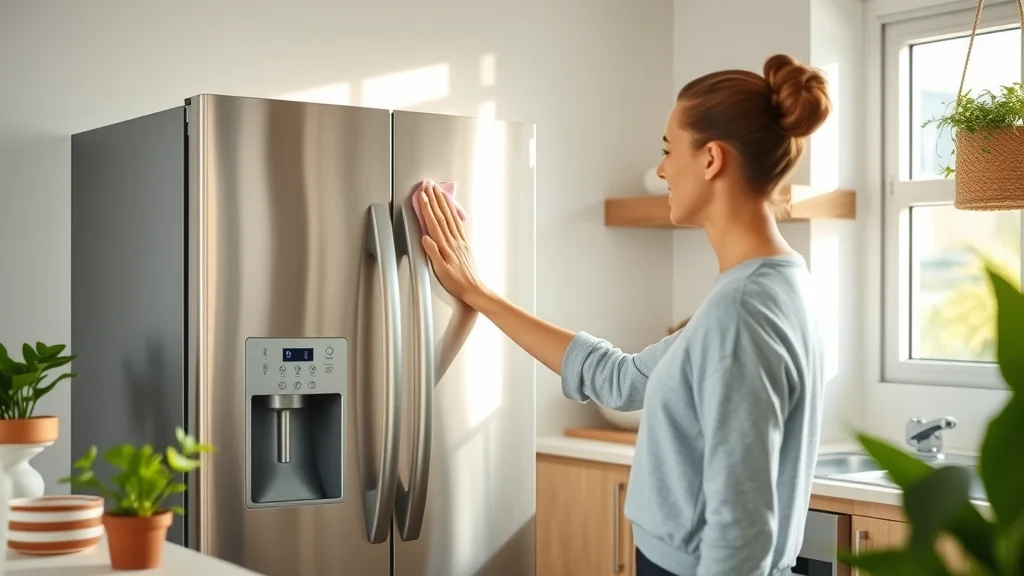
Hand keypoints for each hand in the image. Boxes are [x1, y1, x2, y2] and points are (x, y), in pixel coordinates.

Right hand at [419, 183, 484, 301]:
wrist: (473, 288)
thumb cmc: (456, 282)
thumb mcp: (441, 271)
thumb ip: (433, 253)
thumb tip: (425, 238)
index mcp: (445, 246)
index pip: (434, 223)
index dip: (427, 208)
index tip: (422, 196)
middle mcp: (453, 240)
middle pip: (442, 215)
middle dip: (434, 199)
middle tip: (429, 186)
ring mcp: (459, 240)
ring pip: (450, 217)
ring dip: (443, 202)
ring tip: (438, 191)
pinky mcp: (464, 243)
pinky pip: (457, 223)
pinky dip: (453, 212)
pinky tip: (450, 207)